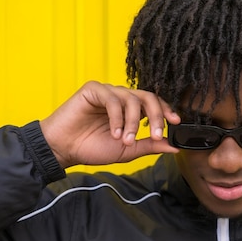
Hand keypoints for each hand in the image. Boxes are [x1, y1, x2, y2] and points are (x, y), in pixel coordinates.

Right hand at [40, 81, 179, 168]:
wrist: (64, 150)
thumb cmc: (93, 148)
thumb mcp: (128, 150)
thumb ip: (150, 145)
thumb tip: (175, 146)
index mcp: (132, 110)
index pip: (155, 104)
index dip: (167, 111)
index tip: (177, 123)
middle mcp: (122, 98)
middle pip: (148, 97)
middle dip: (156, 116)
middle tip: (156, 134)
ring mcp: (108, 92)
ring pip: (132, 99)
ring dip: (133, 122)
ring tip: (124, 140)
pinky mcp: (93, 90)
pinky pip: (112, 99)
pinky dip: (117, 118)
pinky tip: (113, 132)